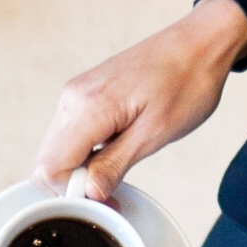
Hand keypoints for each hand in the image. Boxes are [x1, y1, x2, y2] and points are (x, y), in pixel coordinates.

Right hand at [36, 0, 246, 187]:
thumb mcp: (155, 134)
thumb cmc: (187, 83)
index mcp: (88, 107)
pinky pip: (71, 134)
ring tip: (118, 173)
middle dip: (75, 185)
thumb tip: (88, 194)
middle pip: (47, 161)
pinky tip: (114, 153)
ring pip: (57, 149)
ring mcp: (77, 93)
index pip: (49, 168)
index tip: (105, 201)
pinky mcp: (86, 93)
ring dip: (81, 170)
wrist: (199, 44)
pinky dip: (86, 152)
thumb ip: (114, 164)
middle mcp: (73, 98)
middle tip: (113, 194)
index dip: (72, 193)